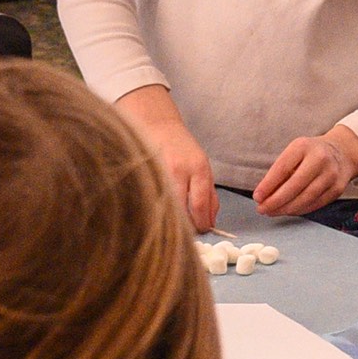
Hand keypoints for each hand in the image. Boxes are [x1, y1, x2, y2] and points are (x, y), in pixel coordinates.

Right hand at [117, 87, 220, 231]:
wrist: (158, 126)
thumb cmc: (183, 149)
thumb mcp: (203, 167)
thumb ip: (209, 194)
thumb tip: (212, 221)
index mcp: (198, 168)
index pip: (201, 205)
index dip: (203, 223)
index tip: (204, 230)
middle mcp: (179, 171)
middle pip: (183, 210)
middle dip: (189, 227)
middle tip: (190, 232)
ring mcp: (159, 174)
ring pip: (167, 208)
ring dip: (173, 221)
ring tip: (176, 224)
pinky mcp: (145, 176)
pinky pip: (153, 201)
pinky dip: (159, 211)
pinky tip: (161, 213)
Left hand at [251, 125, 357, 218]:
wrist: (342, 153)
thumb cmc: (312, 153)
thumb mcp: (295, 152)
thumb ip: (281, 171)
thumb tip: (264, 194)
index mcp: (304, 146)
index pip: (282, 168)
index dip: (268, 185)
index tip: (257, 196)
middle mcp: (320, 159)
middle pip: (294, 186)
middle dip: (276, 201)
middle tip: (262, 208)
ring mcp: (331, 175)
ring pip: (305, 198)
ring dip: (286, 208)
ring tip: (272, 211)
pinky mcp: (337, 189)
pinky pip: (315, 204)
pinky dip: (299, 210)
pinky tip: (288, 210)